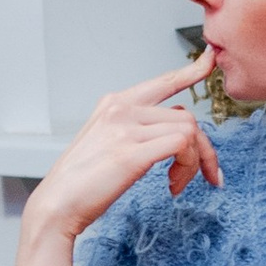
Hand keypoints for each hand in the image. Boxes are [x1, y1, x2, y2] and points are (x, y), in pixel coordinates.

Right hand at [25, 57, 221, 249]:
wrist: (57, 204)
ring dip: (194, 163)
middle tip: (206, 175)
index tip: (209, 61)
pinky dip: (188, 168)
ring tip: (176, 184)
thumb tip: (176, 131)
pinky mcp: (132, 152)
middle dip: (202, 149)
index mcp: (114, 104)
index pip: (162, 82)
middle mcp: (121, 109)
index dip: (191, 71)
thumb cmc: (80, 181)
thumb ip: (136, 130)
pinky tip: (172, 186)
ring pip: (188, 131)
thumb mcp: (106, 143)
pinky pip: (182, 145)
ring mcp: (125, 128)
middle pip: (186, 117)